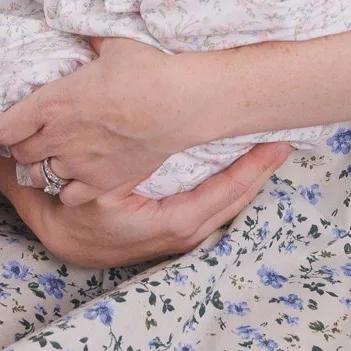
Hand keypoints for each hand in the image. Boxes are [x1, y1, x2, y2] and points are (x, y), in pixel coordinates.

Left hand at [0, 36, 213, 201]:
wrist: (179, 103)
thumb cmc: (145, 69)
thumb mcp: (111, 43)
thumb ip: (89, 40)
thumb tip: (84, 27)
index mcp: (51, 102)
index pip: (3, 128)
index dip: (7, 124)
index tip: (17, 118)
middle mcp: (58, 137)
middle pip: (19, 154)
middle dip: (24, 145)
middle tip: (38, 135)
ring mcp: (79, 164)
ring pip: (40, 178)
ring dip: (43, 168)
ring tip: (56, 156)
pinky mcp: (102, 183)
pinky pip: (68, 197)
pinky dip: (69, 189)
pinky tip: (79, 175)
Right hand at [0, 145, 287, 267]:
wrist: (65, 241)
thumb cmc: (76, 210)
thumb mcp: (92, 184)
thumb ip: (113, 156)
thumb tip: (124, 109)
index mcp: (167, 221)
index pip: (223, 194)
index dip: (251, 169)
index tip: (274, 144)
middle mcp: (182, 232)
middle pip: (235, 202)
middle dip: (260, 171)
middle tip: (285, 141)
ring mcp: (184, 235)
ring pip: (230, 207)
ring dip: (252, 179)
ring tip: (273, 149)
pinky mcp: (181, 230)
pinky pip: (217, 208)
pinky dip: (236, 188)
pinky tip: (249, 167)